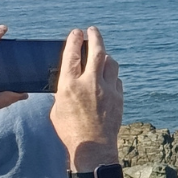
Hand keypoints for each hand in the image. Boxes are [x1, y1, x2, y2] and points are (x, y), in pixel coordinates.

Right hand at [48, 28, 123, 170]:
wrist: (93, 146)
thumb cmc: (69, 130)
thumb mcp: (58, 108)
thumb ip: (64, 91)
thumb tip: (68, 82)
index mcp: (70, 85)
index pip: (72, 55)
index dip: (74, 41)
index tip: (76, 32)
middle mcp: (90, 83)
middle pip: (97, 52)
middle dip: (95, 38)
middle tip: (93, 30)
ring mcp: (108, 90)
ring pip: (111, 64)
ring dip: (106, 56)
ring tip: (101, 54)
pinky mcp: (119, 98)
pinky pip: (117, 79)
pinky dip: (112, 75)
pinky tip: (108, 77)